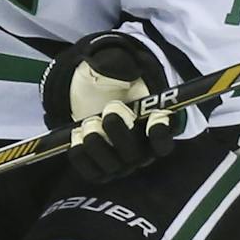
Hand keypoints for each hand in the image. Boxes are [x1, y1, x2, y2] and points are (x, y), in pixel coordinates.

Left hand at [41, 32, 177, 182]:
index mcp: (154, 131)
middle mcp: (141, 153)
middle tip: (110, 110)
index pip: (164, 142)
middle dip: (121, 132)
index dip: (161, 133)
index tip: (155, 115)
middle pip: (136, 155)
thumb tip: (119, 66)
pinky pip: (92, 173)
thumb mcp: (120, 73)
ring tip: (88, 123)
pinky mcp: (100, 172)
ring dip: (98, 144)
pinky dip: (81, 156)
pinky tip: (75, 137)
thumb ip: (123, 68)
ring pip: (113, 166)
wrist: (92, 100)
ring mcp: (121, 165)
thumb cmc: (114, 86)